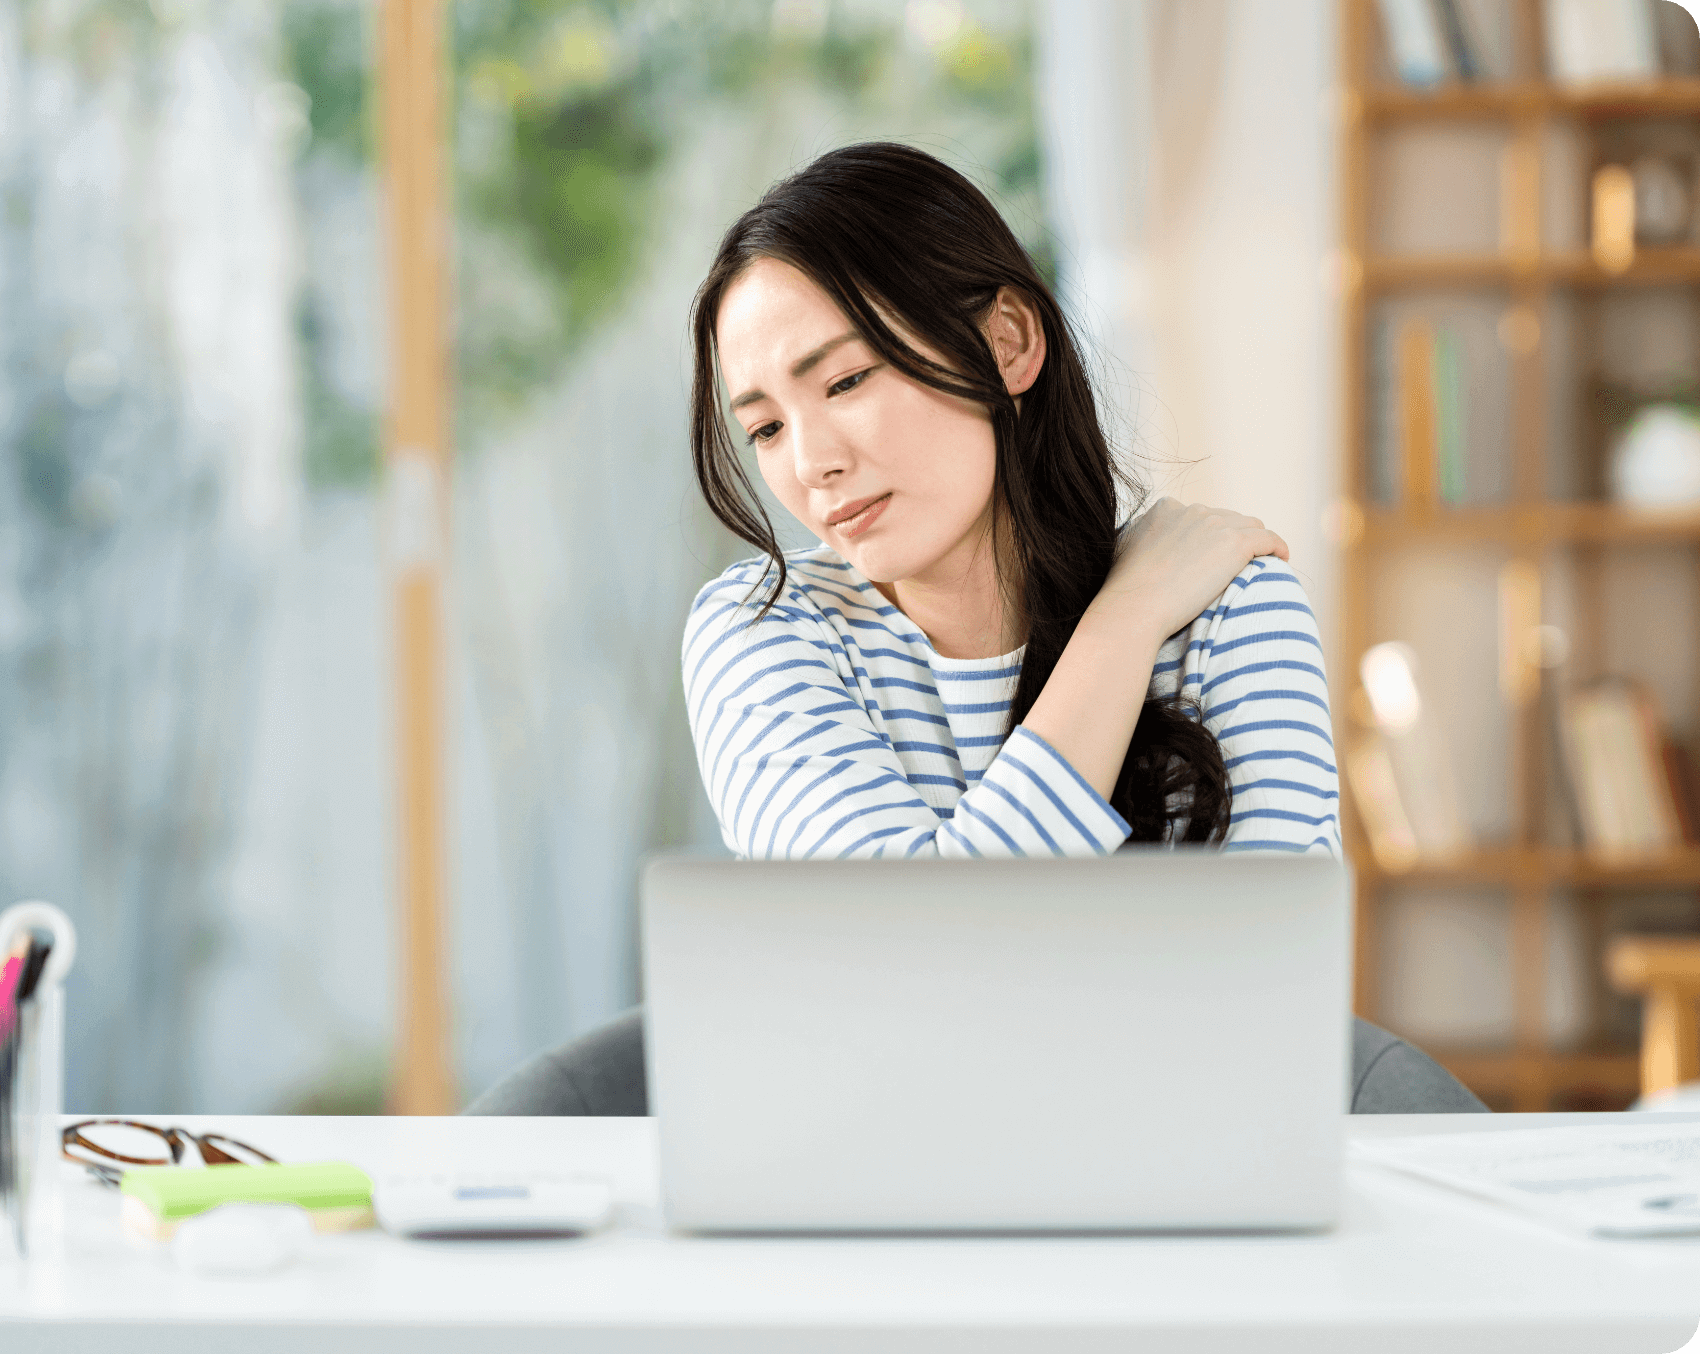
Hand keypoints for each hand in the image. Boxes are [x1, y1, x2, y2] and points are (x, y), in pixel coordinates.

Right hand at [1094, 497, 1289, 641]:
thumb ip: (1145, 543)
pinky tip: (1281, 560)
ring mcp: (1215, 523)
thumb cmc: (1126, 594)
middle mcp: (1192, 510)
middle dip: (1232, 539)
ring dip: (1256, 542)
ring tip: (1262, 562)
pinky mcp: (1235, 542)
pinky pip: (1268, 539)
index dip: (1209, 536)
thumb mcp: (1128, 553)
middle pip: (1226, 518)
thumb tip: (1154, 552)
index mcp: (1165, 509)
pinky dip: (1277, 547)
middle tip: (1237, 566)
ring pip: (1250, 527)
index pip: (1200, 516)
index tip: (1212, 556)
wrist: (1134, 607)